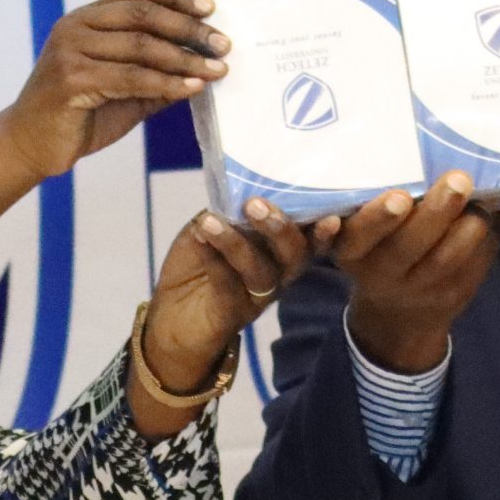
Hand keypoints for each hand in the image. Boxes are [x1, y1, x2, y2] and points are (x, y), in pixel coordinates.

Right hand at [0, 0, 229, 184]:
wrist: (30, 146)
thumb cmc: (80, 116)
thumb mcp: (125, 90)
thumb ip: (158, 72)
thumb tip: (207, 64)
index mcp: (87, 18)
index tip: (211, 7)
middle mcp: (75, 26)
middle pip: (143, 14)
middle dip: (189, 28)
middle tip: (224, 44)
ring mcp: (70, 50)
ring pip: (140, 46)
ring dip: (186, 58)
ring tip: (218, 69)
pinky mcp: (70, 79)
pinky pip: (130, 77)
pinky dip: (166, 82)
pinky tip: (192, 88)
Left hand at [139, 199, 313, 392]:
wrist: (168, 316)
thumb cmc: (195, 264)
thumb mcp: (210, 225)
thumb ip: (228, 209)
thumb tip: (238, 183)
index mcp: (279, 249)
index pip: (308, 236)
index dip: (323, 228)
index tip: (331, 215)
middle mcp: (278, 273)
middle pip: (295, 254)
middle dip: (280, 228)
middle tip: (255, 205)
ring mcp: (257, 296)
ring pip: (262, 271)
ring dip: (237, 243)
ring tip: (211, 222)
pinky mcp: (233, 314)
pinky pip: (229, 285)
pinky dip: (213, 259)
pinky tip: (198, 237)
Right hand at [323, 175, 499, 373]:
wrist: (400, 310)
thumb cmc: (380, 249)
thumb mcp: (364, 233)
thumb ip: (376, 204)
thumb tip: (422, 154)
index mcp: (352, 250)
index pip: (359, 235)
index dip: (378, 218)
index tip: (400, 196)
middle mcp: (381, 274)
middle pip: (408, 246)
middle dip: (436, 212)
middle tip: (458, 180)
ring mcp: (420, 289)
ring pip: (447, 258)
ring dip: (469, 224)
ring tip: (482, 197)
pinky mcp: (454, 295)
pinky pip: (474, 264)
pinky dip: (487, 237)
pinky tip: (493, 213)